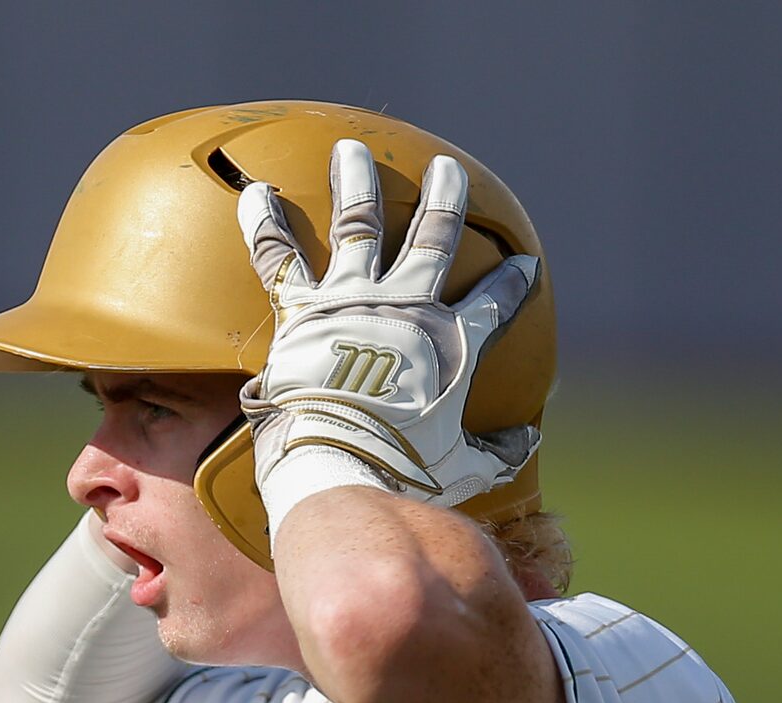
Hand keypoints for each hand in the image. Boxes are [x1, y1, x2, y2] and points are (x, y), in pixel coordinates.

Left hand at [237, 141, 540, 535]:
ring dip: (357, 184)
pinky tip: (254, 193)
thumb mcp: (462, 467)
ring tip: (352, 151)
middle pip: (433, 239)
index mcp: (451, 344)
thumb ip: (496, 453)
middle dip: (444, 200)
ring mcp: (351, 301)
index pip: (494, 303)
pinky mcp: (301, 312)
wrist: (339, 466)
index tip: (525, 264)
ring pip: (358, 224)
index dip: (513, 283)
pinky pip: (279, 258)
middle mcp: (406, 307)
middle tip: (447, 170)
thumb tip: (527, 444)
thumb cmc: (402, 472)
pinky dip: (265, 224)